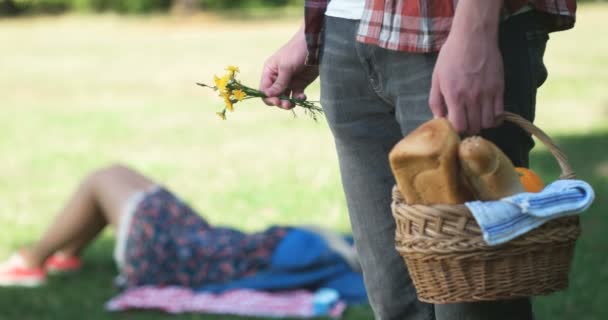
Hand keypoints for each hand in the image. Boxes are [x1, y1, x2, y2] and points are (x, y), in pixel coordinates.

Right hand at [259, 24, 318, 109]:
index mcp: (270, 71)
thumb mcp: (286, 67)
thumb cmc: (297, 52)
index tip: (276, 101)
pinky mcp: (300, 84)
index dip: (268, 97)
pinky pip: (296, 96)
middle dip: (279, 102)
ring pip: (285, 98)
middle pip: (274, 96)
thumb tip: (268, 96)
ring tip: (294, 103)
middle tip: (286, 105)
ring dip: (288, 103)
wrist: (316, 46)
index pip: (264, 89)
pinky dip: (299, 99)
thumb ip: (279, 83)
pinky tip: (303, 97)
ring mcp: (289, 81)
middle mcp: (277, 78)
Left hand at [429, 0, 503, 133]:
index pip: (458, 126)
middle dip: (468, 128)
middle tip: (465, 122)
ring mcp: (487, 93)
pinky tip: (489, 114)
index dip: (456, 129)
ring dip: (481, 124)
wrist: (473, 37)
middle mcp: (472, 97)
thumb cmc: (451, 56)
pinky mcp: (499, 88)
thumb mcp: (436, 78)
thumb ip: (436, 101)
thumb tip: (437, 119)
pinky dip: (495, 118)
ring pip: (488, 123)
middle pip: (473, 126)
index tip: (454, 124)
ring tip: (476, 118)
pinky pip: (500, 112)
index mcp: (454, 95)